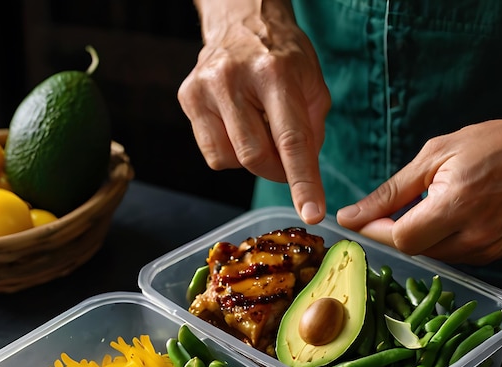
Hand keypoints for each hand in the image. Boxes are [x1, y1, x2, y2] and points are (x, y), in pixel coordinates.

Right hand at [178, 1, 330, 223]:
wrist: (241, 20)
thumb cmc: (281, 56)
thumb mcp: (312, 83)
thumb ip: (313, 130)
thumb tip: (303, 175)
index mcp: (275, 73)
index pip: (291, 140)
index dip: (302, 182)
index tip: (312, 213)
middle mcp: (235, 78)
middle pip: (255, 157)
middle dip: (277, 171)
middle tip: (286, 161)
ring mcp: (206, 88)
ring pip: (231, 160)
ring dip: (253, 161)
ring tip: (259, 131)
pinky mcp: (188, 98)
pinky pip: (213, 153)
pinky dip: (231, 153)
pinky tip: (239, 129)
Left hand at [336, 109, 501, 264]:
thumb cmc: (496, 144)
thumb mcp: (437, 154)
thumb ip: (391, 191)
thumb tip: (350, 216)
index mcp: (457, 205)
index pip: (399, 237)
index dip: (373, 230)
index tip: (357, 219)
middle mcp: (473, 236)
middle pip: (411, 250)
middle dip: (391, 231)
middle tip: (388, 209)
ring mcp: (485, 251)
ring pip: (428, 254)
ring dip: (415, 235)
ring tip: (426, 205)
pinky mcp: (492, 256)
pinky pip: (449, 254)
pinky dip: (437, 239)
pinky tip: (446, 216)